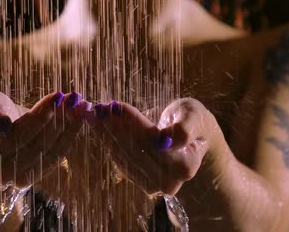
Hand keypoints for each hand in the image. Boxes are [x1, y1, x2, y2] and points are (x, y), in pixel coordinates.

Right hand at [0, 90, 85, 188]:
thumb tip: (1, 125)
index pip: (18, 134)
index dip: (40, 115)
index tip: (59, 96)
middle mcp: (1, 171)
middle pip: (37, 144)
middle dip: (59, 117)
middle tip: (75, 97)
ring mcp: (18, 179)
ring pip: (50, 151)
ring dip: (69, 126)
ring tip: (82, 104)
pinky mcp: (35, 177)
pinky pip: (56, 156)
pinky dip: (70, 135)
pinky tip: (80, 117)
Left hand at [88, 98, 223, 194]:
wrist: (194, 140)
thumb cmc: (195, 123)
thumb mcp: (195, 116)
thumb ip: (185, 127)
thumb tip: (167, 140)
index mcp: (185, 164)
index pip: (151, 141)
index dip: (132, 122)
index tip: (113, 105)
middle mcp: (169, 180)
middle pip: (135, 149)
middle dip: (114, 125)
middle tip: (97, 106)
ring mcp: (153, 184)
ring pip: (123, 153)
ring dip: (105, 131)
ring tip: (93, 111)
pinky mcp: (140, 180)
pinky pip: (119, 157)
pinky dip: (107, 138)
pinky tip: (97, 123)